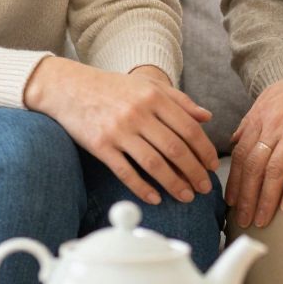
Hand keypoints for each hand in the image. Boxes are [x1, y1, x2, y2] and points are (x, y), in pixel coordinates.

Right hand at [25, 58, 219, 205]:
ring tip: (186, 196)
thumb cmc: (112, 87)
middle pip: (175, 149)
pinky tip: (155, 198)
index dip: (204, 150)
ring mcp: (118, 131)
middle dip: (194, 172)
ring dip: (174, 184)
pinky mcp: (100, 146)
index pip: (188, 129)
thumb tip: (206, 117)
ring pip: (154, 164)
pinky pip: (126, 172)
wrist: (70, 87)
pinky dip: (143, 188)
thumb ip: (179, 100)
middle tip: (205, 188)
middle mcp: (138, 113)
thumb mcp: (147, 84)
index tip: (212, 166)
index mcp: (154, 97)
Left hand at [226, 48, 282, 228]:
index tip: (230, 200)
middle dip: (245, 196)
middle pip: (252, 165)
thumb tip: (236, 138)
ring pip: (273, 171)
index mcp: (261, 114)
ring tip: (261, 220)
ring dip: (265, 199)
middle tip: (241, 219)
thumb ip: (253, 118)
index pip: (241, 152)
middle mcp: (274, 123)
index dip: (234, 179)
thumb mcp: (273, 95)